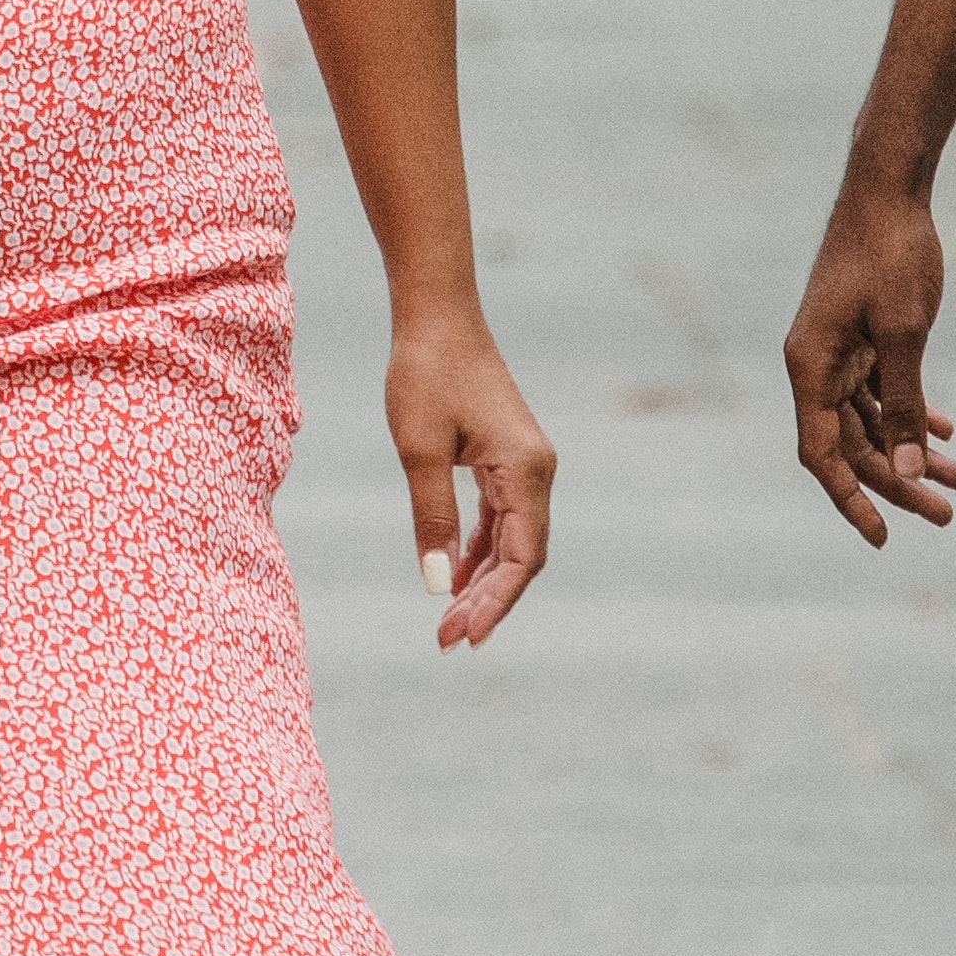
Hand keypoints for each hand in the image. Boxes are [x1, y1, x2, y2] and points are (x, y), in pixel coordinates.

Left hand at [387, 306, 556, 648]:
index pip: (522, 556)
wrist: (436, 316)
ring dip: (483, 581)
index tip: (465, 636)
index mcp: (526, 470)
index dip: (497, 602)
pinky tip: (455, 577)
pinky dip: (480, 551)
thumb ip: (432, 518)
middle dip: (487, 601)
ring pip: (512, 541)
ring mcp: (524, 465)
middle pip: (522, 556)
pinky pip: (501, 518)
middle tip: (446, 639)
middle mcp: (536, 471)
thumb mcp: (419, 449)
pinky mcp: (506, 458)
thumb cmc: (426, 373)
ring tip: (449, 620)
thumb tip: (438, 588)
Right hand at [783, 171, 955, 549]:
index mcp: (810, 366)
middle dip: (899, 481)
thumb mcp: (903, 334)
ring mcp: (836, 351)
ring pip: (870, 421)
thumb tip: (908, 469)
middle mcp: (815, 364)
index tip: (883, 537)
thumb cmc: (891, 255)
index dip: (850, 499)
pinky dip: (910, 412)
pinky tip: (946, 430)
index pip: (822, 453)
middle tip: (948, 513)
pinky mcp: (858, 337)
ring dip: (911, 449)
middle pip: (852, 444)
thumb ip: (903, 402)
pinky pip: (879, 391)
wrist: (889, 190)